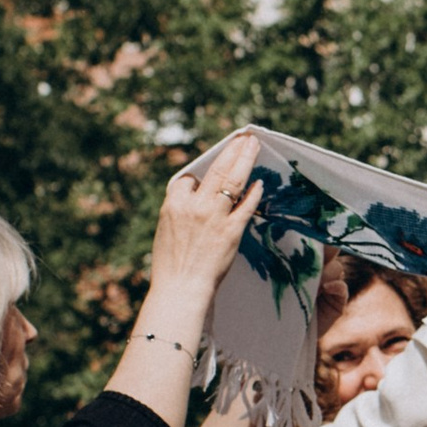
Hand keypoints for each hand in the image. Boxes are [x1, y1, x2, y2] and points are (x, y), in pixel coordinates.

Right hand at [147, 129, 266, 314]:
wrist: (181, 289)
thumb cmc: (171, 265)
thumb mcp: (167, 230)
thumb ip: (181, 210)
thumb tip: (197, 196)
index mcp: (173, 204)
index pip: (189, 178)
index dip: (202, 173)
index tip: (213, 167)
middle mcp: (194, 206)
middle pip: (215, 170)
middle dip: (232, 150)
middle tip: (244, 137)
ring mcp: (214, 217)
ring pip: (232, 180)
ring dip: (245, 159)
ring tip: (253, 145)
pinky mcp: (231, 231)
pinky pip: (246, 206)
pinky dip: (253, 193)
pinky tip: (260, 183)